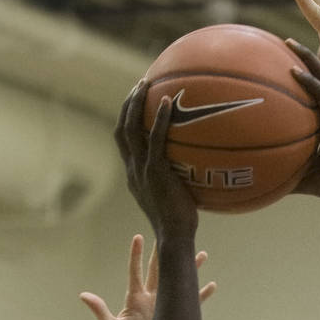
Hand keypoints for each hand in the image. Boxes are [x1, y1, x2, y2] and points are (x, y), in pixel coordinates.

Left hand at [80, 235, 215, 319]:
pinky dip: (201, 295)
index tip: (139, 236)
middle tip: (174, 235)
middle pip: (160, 271)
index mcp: (134, 298)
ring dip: (189, 269)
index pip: (136, 271)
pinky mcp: (174, 319)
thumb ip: (99, 310)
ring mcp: (163, 308)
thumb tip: (84, 295)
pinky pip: (191, 305)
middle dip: (166, 254)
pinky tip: (211, 285)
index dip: (137, 254)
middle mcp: (150, 299)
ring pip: (178, 283)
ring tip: (201, 254)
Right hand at [115, 81, 197, 240]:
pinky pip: (155, 138)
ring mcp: (141, 170)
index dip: (126, 119)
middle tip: (140, 84)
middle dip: (127, 104)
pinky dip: (159, 117)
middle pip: (121, 128)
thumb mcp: (175, 197)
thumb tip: (198, 168)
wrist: (175, 237)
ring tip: (147, 83)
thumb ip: (178, 181)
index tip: (135, 102)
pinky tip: (168, 101)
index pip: (123, 142)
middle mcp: (132, 169)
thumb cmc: (181, 223)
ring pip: (130, 128)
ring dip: (136, 103)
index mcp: (134, 175)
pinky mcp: (155, 171)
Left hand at [286, 39, 319, 202]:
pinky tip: (293, 71)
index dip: (305, 70)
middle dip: (306, 55)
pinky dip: (309, 81)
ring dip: (307, 58)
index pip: (317, 88)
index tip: (286, 57)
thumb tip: (254, 177)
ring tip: (289, 42)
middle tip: (286, 40)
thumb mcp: (300, 171)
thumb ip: (282, 166)